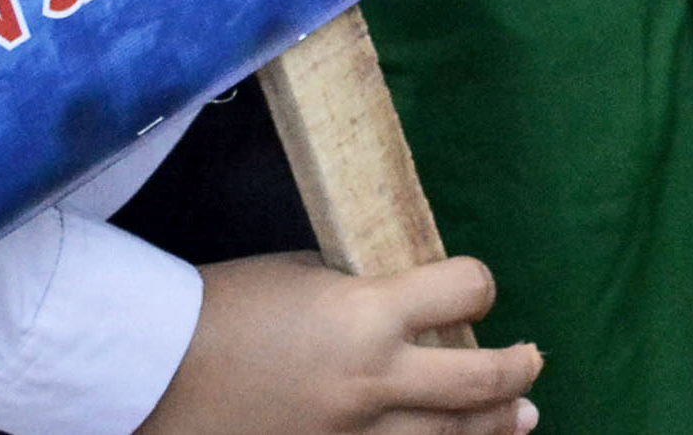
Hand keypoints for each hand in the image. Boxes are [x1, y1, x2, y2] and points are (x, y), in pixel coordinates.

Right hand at [140, 253, 540, 434]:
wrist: (160, 373)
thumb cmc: (227, 307)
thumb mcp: (304, 274)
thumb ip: (360, 290)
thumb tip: (397, 301)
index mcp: (366, 314)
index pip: (460, 292)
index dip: (477, 285)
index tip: (477, 288)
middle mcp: (373, 380)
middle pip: (475, 382)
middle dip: (514, 370)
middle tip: (532, 362)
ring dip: (493, 429)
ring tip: (521, 420)